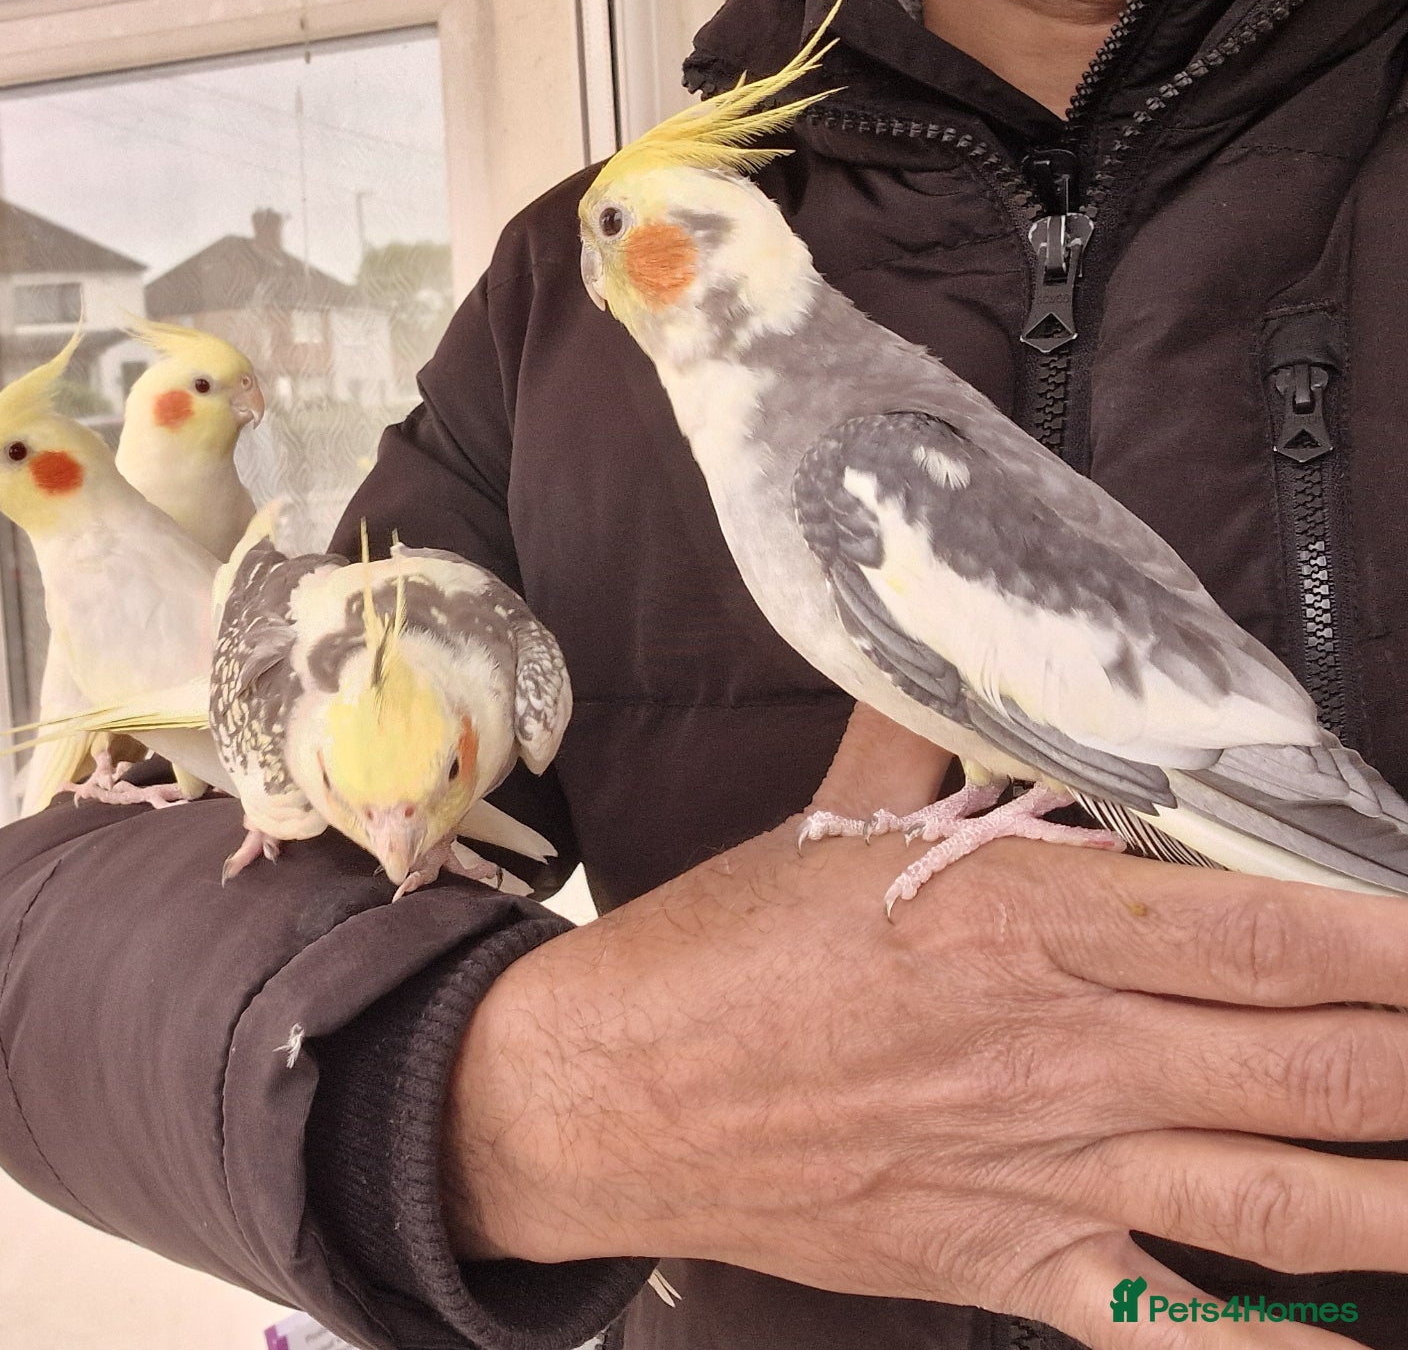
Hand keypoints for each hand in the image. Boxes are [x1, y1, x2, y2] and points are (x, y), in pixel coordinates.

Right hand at [442, 704, 1407, 1347]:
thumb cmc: (718, 955)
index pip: (1266, 934)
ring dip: (1406, 1196)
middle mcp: (1061, 1054)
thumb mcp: (828, 821)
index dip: (1394, 939)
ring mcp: (1047, 1170)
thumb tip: (984, 657)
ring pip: (1290, 1199)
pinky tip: (1354, 1346)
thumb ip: (931, 737)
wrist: (609, 1098)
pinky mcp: (1011, 1261)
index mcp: (1021, 925)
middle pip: (1320, 1066)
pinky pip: (1174, 1326)